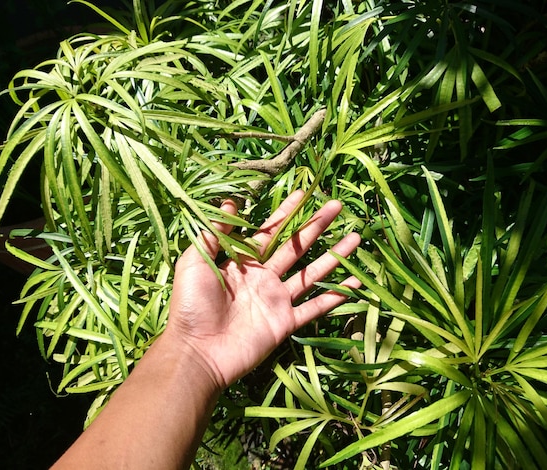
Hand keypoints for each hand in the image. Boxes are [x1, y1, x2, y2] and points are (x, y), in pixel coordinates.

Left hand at [166, 190, 360, 388]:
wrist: (197, 352)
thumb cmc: (191, 306)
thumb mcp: (196, 262)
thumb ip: (214, 234)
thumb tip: (231, 202)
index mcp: (244, 262)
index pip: (270, 231)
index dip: (286, 213)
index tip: (303, 194)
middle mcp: (264, 277)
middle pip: (296, 247)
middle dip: (317, 226)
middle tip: (337, 206)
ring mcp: (277, 300)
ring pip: (312, 273)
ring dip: (334, 257)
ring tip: (356, 238)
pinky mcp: (285, 323)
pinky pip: (315, 308)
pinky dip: (335, 296)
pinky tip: (355, 283)